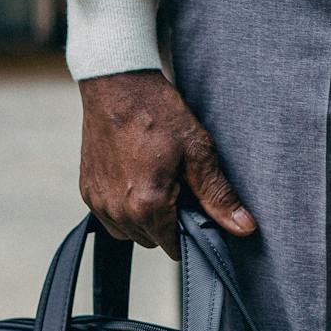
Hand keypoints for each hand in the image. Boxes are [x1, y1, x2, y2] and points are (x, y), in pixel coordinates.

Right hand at [77, 70, 255, 258]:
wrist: (117, 82)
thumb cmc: (157, 111)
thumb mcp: (198, 151)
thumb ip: (218, 196)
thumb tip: (244, 227)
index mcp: (148, 206)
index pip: (173, 247)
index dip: (188, 231)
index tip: (193, 205)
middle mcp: (118, 211)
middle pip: (151, 242)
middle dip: (166, 224)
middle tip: (176, 187)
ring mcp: (98, 202)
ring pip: (128, 233)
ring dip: (143, 219)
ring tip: (154, 182)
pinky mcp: (87, 191)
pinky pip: (109, 218)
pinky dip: (123, 208)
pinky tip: (135, 179)